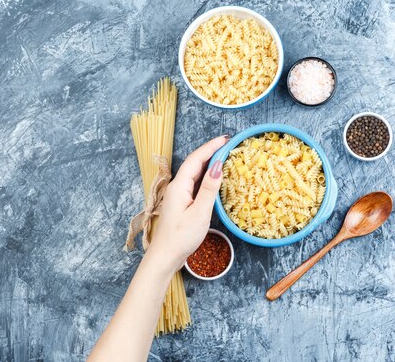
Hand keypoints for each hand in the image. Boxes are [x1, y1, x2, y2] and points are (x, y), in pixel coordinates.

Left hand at [146, 136, 227, 271]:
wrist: (165, 257)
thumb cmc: (181, 237)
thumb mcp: (199, 213)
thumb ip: (209, 189)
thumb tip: (218, 166)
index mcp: (179, 186)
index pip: (196, 159)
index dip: (211, 147)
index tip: (226, 138)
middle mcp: (177, 187)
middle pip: (195, 163)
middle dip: (211, 152)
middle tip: (229, 145)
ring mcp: (178, 195)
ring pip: (195, 173)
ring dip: (209, 163)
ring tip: (225, 156)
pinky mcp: (181, 203)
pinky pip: (195, 183)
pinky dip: (207, 176)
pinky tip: (215, 177)